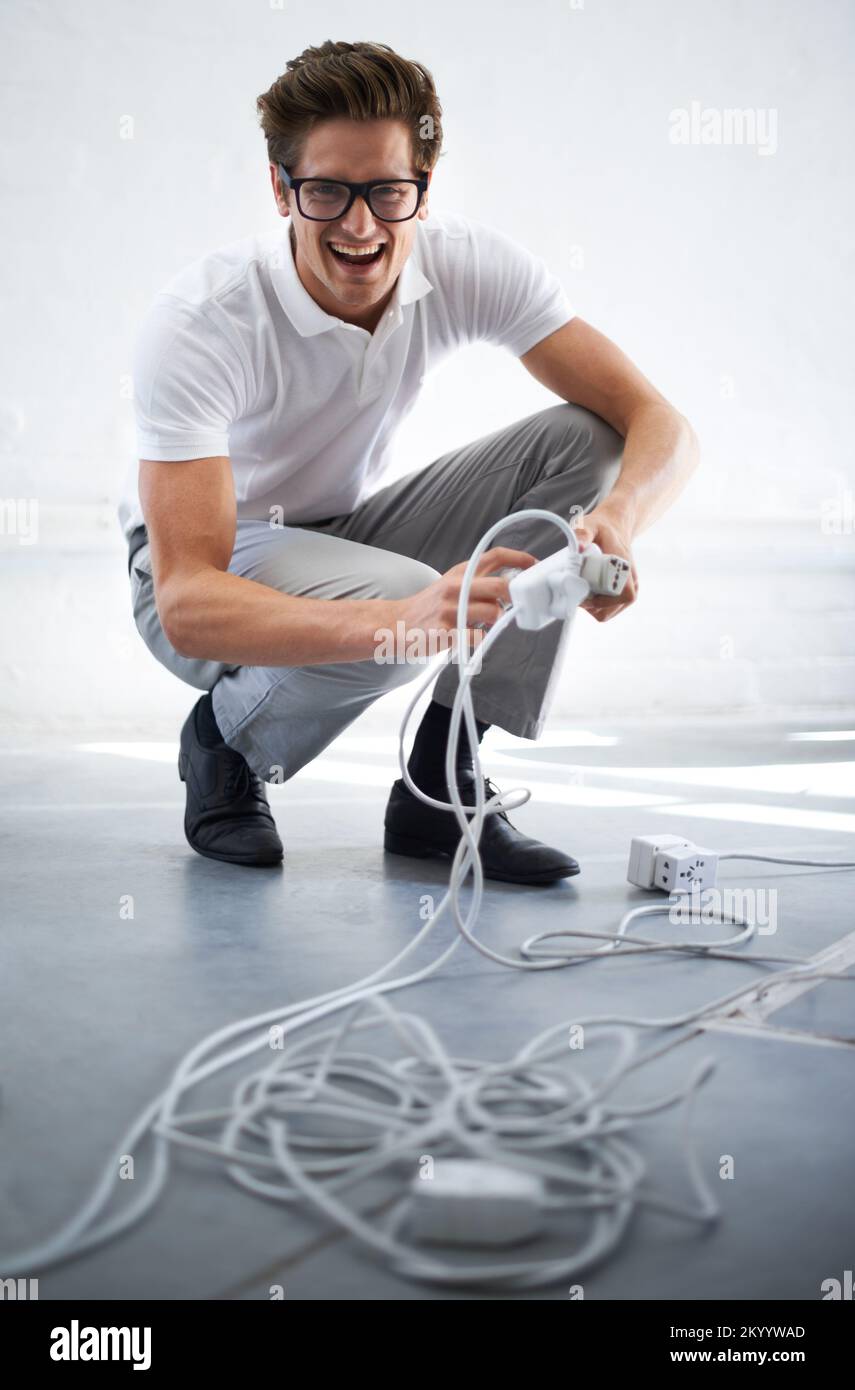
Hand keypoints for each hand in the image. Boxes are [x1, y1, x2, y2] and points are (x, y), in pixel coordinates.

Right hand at [399, 547, 537, 638]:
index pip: (495, 556)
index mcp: (460, 572)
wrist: (395, 623)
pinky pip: (477, 637)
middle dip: (517, 597)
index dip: (520, 559)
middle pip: (501, 586)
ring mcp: (451, 609)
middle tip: (520, 605)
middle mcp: (456, 586)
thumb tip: (512, 585)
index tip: (535, 565)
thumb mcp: (451, 583)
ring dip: (496, 622)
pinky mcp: (447, 632)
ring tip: (483, 624)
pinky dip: (480, 639)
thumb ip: (478, 581)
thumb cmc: (430, 606)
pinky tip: (470, 637)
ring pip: (493, 613)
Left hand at [573, 507, 637, 621]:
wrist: (615, 527)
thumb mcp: (590, 525)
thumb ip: (583, 534)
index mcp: (625, 567)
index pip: (621, 595)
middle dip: (590, 605)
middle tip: (575, 591)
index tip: (581, 592)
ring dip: (590, 607)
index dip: (599, 600)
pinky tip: (585, 593)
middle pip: (610, 609)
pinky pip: (607, 610)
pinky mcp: (622, 594)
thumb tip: (578, 548)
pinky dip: (594, 607)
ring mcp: (628, 589)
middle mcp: (631, 581)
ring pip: (607, 613)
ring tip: (579, 590)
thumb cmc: (601, 528)